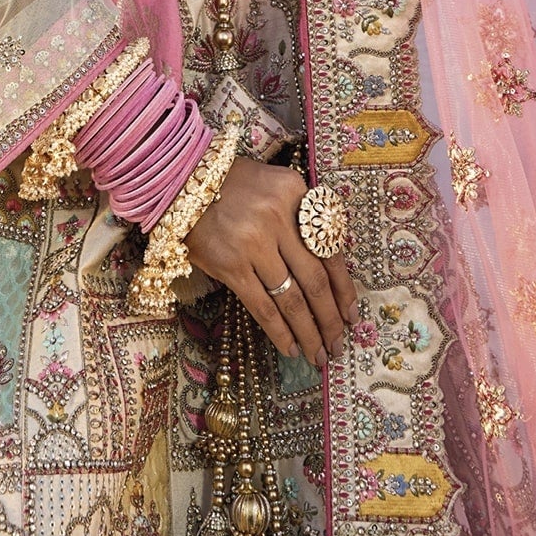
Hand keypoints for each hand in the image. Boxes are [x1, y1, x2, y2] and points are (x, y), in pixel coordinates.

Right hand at [186, 158, 355, 369]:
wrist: (183, 180)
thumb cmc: (234, 185)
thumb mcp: (277, 187)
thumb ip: (302, 218)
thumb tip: (327, 269)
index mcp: (297, 195)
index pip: (331, 251)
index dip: (344, 288)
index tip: (352, 314)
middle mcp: (279, 218)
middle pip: (315, 280)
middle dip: (330, 319)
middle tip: (338, 345)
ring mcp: (254, 243)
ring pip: (291, 299)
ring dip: (308, 332)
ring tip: (319, 354)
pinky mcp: (230, 265)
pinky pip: (262, 306)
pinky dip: (279, 332)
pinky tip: (291, 348)